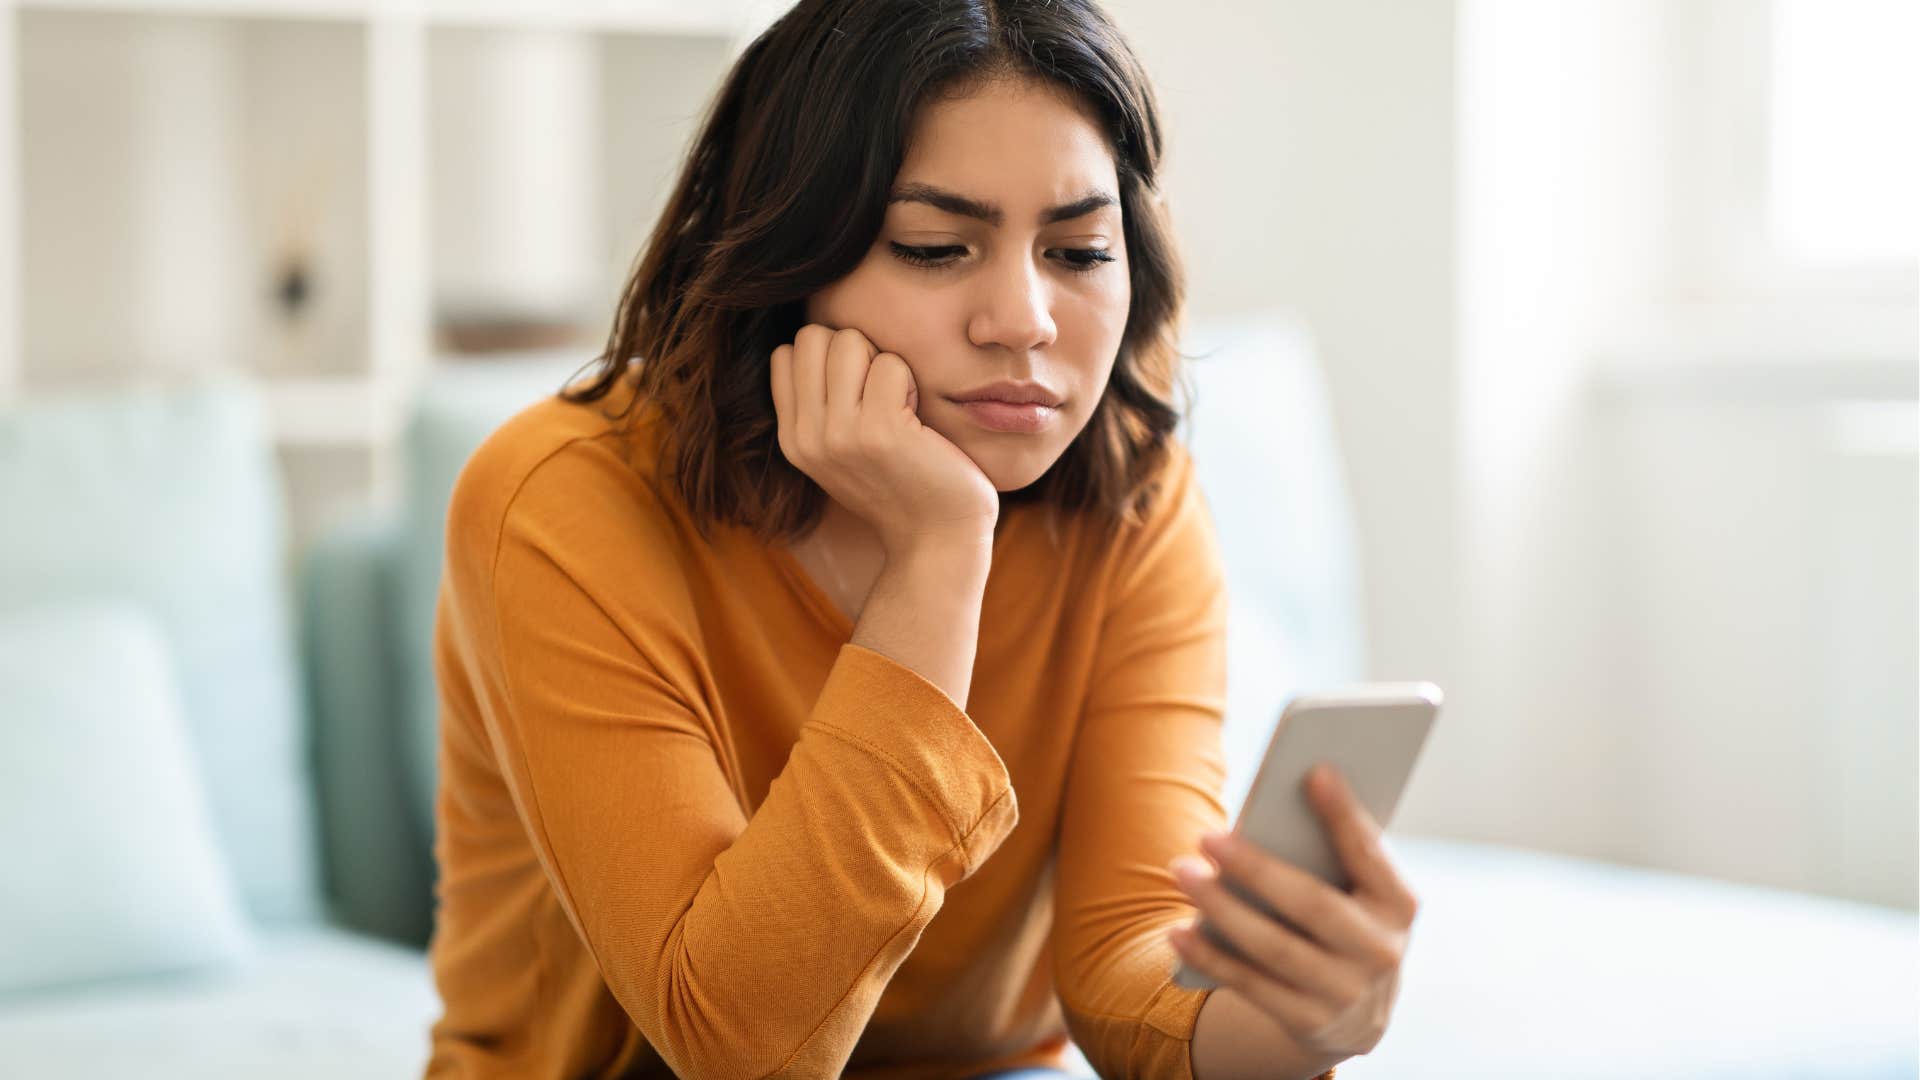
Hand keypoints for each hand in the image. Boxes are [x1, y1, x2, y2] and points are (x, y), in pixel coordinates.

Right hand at [770, 324, 998, 557]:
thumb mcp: (840, 451)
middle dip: (854, 350)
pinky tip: (918, 421)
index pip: (787, 352)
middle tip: (881, 393)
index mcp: (792, 439)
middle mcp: (807, 437)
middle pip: (814, 336)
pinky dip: (910, 381)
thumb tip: (810, 341)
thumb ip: (817, 406)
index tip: (857, 392)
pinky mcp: (880, 432)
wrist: (937, 539)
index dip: (829, 356)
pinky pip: (890, 363)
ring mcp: (840, 435)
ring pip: (849, 341)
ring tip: (898, 405)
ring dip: (883, 363)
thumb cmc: (901, 484)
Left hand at [1167, 764, 1418, 1058]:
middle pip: (1312, 905)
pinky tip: (1177, 931)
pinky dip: (1210, 956)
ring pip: (1274, 947)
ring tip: (1182, 872)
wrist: (1357, 1013)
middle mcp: (1381, 952)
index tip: (1314, 771)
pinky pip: (1251, 986)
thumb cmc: (1345, 920)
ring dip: (1221, 908)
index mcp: (1398, 905)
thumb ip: (1330, 855)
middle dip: (1256, 869)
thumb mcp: (1356, 892)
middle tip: (1206, 836)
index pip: (1370, 854)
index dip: (1345, 815)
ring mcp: (1346, 993)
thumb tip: (1276, 807)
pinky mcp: (1309, 1023)